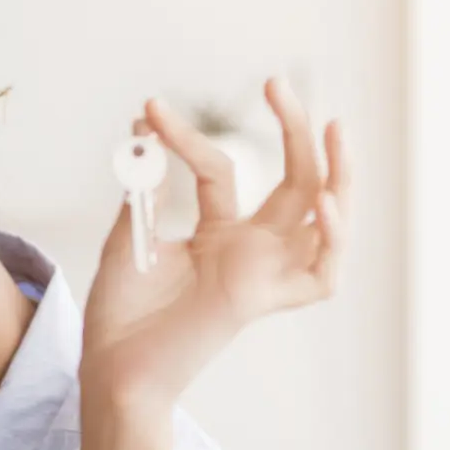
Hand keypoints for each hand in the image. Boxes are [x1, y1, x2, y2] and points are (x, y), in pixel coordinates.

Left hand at [82, 78, 349, 404]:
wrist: (110, 365)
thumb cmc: (120, 312)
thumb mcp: (130, 233)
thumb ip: (147, 186)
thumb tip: (144, 128)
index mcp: (220, 235)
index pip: (222, 170)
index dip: (186, 137)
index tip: (149, 111)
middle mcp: (250, 252)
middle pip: (297, 183)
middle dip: (296, 131)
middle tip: (277, 83)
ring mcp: (262, 275)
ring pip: (325, 222)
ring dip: (339, 175)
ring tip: (335, 129)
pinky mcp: (262, 300)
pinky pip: (320, 277)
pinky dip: (332, 243)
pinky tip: (325, 208)